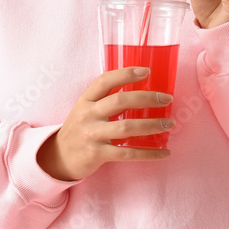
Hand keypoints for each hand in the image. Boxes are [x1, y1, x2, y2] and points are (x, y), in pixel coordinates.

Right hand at [36, 67, 173, 181]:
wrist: (59, 157)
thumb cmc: (79, 130)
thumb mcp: (85, 110)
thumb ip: (105, 101)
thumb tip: (140, 93)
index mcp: (85, 100)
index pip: (105, 81)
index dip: (126, 74)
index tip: (146, 71)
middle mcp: (87, 114)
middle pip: (120, 101)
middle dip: (147, 98)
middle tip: (167, 99)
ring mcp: (91, 134)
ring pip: (126, 127)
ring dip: (152, 125)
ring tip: (169, 124)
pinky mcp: (97, 154)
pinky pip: (127, 153)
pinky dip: (149, 153)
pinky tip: (164, 152)